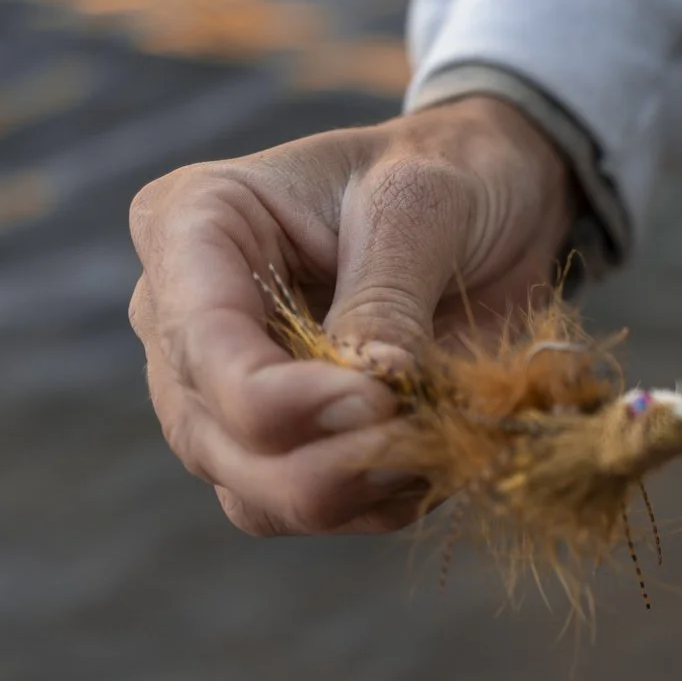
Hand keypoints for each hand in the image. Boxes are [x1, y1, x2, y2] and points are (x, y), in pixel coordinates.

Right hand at [129, 97, 574, 536]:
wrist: (494, 197)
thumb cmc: (446, 172)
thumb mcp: (424, 202)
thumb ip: (388, 295)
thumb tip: (369, 392)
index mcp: (191, 226)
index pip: (197, 341)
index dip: (275, 397)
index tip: (375, 402)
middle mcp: (186, 320)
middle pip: (214, 438)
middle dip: (320, 461)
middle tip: (422, 434)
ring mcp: (230, 393)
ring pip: (255, 494)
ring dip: (354, 491)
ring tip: (441, 442)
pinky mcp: (288, 443)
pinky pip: (313, 508)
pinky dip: (381, 502)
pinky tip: (441, 456)